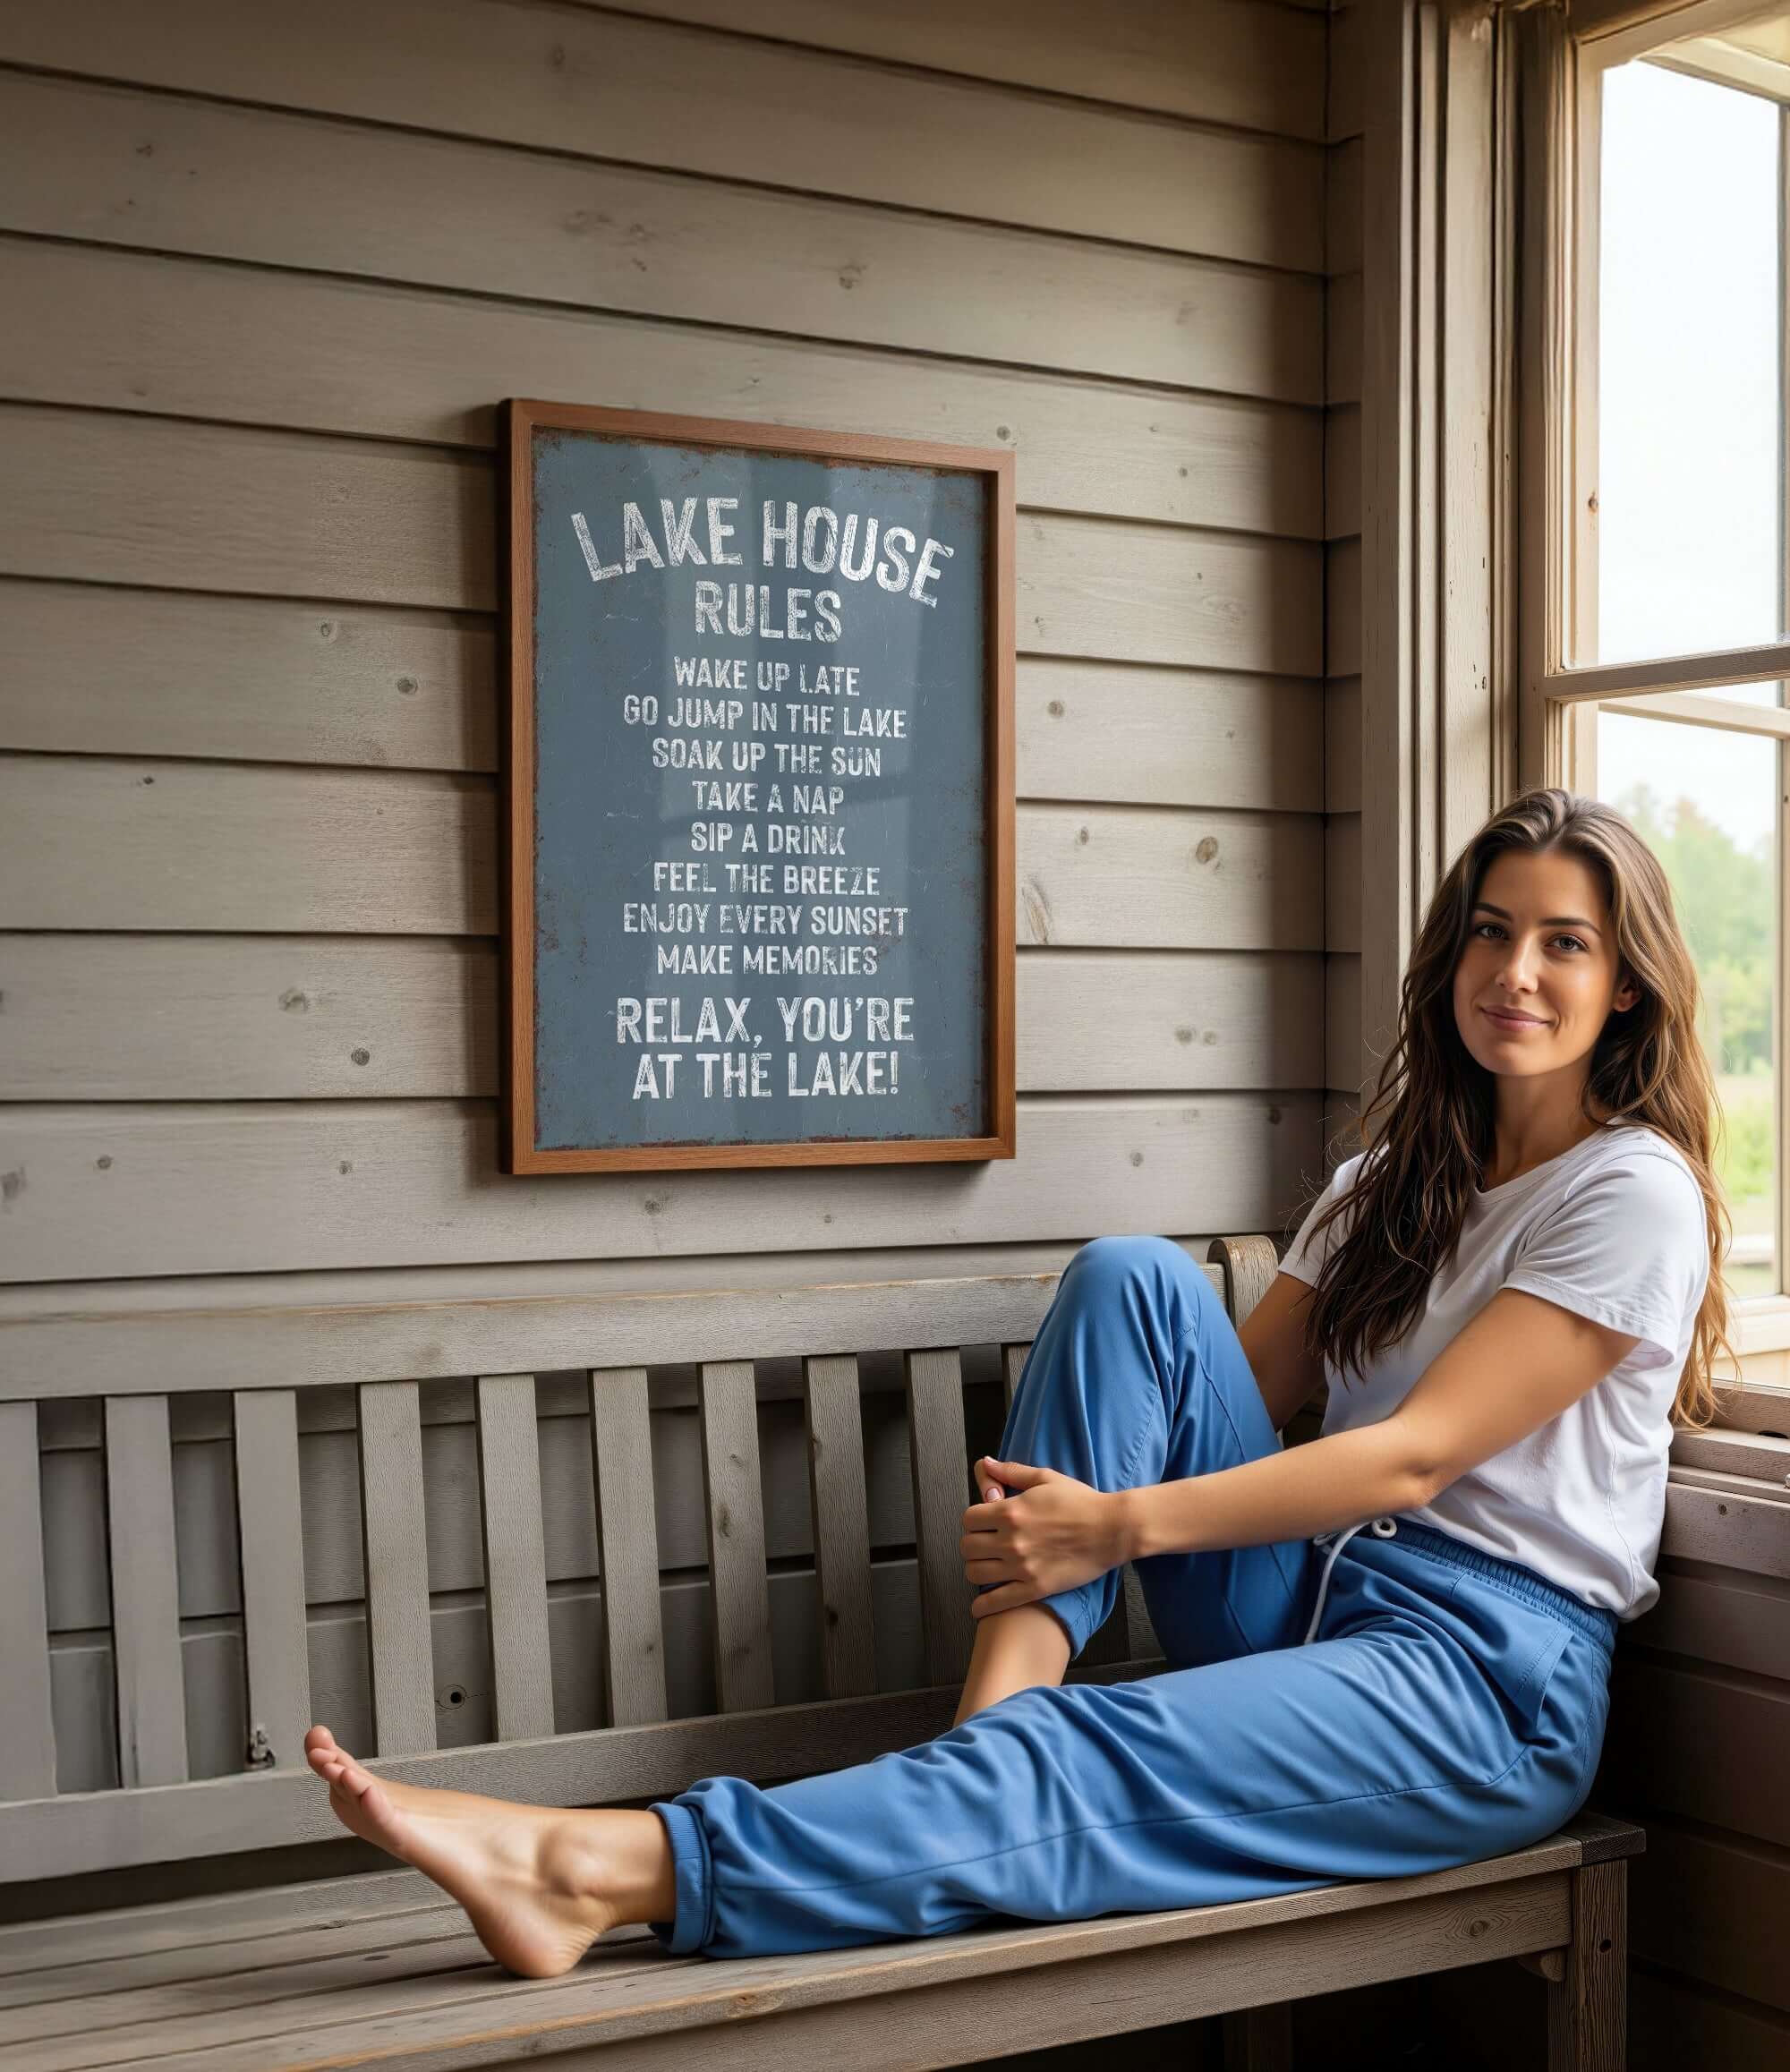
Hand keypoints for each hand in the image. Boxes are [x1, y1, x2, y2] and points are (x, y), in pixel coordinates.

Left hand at [959, 1457, 1131, 1616]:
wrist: (1111, 1530)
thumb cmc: (1081, 1501)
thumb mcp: (1046, 1478)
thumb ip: (1012, 1472)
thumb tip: (986, 1463)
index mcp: (1011, 1511)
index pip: (968, 1519)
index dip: (973, 1520)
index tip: (982, 1523)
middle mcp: (1011, 1540)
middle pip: (967, 1547)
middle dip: (972, 1544)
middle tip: (984, 1545)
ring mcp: (1022, 1566)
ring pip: (975, 1573)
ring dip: (976, 1569)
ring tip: (987, 1567)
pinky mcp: (1035, 1588)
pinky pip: (998, 1601)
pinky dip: (983, 1606)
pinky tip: (979, 1607)